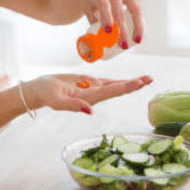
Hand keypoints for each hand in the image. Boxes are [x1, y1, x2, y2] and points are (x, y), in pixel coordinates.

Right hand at [24, 74, 153, 113]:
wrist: (39, 91)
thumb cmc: (45, 95)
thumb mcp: (56, 101)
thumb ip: (72, 106)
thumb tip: (90, 111)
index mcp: (88, 98)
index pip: (110, 92)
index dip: (125, 87)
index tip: (138, 83)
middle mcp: (94, 95)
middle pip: (117, 89)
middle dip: (134, 84)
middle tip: (150, 79)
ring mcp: (92, 89)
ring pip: (115, 85)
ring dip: (131, 83)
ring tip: (146, 78)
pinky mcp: (88, 83)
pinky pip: (108, 82)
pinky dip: (120, 81)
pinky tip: (130, 81)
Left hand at [75, 0, 144, 48]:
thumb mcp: (86, 3)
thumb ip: (94, 19)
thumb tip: (102, 39)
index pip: (104, 6)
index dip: (108, 20)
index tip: (110, 34)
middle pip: (120, 11)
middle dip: (124, 30)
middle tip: (124, 46)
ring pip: (135, 7)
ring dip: (138, 25)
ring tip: (138, 40)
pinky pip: (137, 1)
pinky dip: (138, 15)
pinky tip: (138, 27)